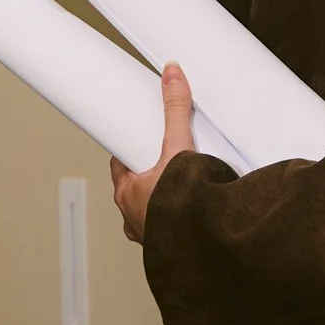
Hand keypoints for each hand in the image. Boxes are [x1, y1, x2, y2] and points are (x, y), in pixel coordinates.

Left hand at [110, 64, 195, 244]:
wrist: (204, 249)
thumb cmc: (182, 207)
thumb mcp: (179, 148)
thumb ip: (176, 110)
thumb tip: (171, 74)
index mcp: (127, 192)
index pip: (120, 164)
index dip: (130, 152)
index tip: (139, 143)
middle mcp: (133, 216)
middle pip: (135, 187)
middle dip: (150, 177)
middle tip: (168, 164)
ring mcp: (149, 235)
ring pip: (149, 212)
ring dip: (162, 203)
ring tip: (183, 191)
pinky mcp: (168, 250)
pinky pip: (167, 232)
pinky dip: (176, 224)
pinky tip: (192, 217)